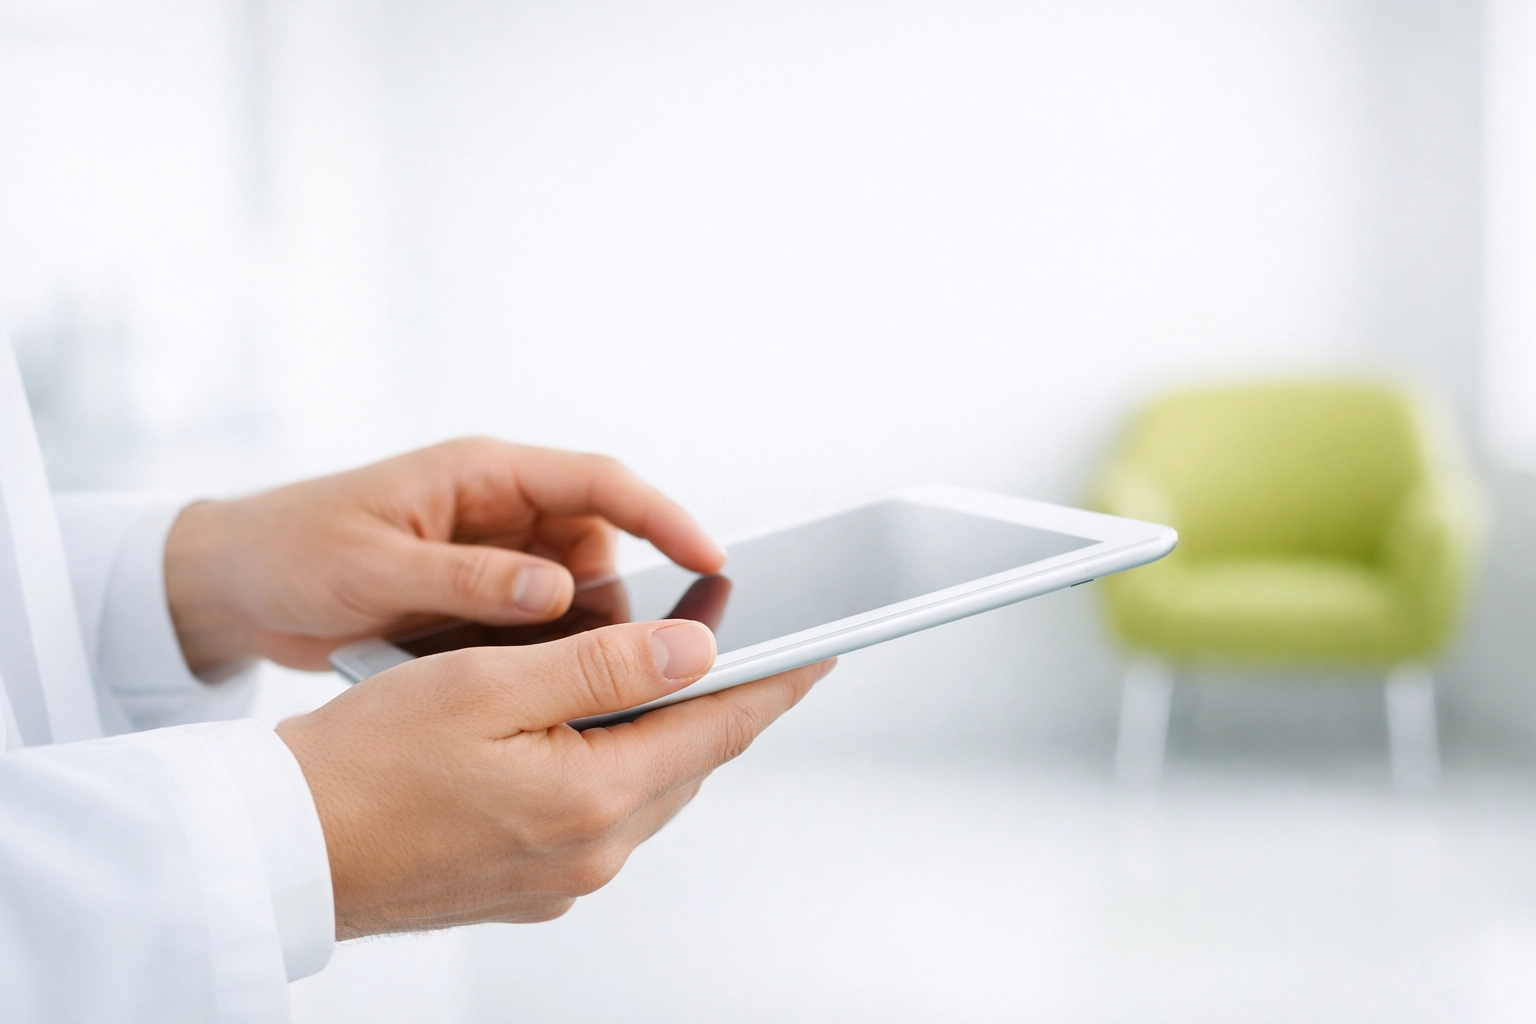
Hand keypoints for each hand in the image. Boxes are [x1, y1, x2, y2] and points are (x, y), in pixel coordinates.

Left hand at [164, 437, 725, 672]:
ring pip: (576, 595)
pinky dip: (543, 656)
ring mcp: (492, 557)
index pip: (600, 484)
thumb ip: (466, 580)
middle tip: (643, 655)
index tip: (713, 559)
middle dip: (625, 599)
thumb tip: (558, 593)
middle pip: (602, 547)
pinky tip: (534, 690)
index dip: (664, 518)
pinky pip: (538, 627)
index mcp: (484, 475)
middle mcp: (501, 510)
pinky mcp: (477, 601)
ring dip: (581, 636)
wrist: (230, 587)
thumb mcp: (374, 567)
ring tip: (577, 682)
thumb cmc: (292, 553)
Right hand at [276, 618, 833, 936]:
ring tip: (672, 677)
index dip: (774, 682)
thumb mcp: (490, 685)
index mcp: (594, 800)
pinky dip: (616, 766)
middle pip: (689, 761)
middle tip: (749, 649)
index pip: (718, 729)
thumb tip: (697, 651)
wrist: (284, 849)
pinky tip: (593, 729)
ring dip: (665, 733)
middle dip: (722, 702)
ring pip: (648, 789)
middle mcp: (593, 854)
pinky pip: (605, 817)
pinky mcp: (531, 887)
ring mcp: (563, 879)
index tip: (820, 650)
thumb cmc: (366, 761)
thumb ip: (604, 666)